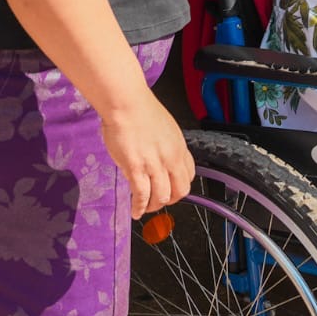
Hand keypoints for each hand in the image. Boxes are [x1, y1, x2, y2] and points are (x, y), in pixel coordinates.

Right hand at [101, 88, 195, 217]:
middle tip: (158, 202)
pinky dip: (139, 207)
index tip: (170, 189)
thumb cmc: (141, 110)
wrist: (127, 103)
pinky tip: (135, 211)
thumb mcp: (165, 128)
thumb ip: (165, 146)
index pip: (189, 175)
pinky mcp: (136, 168)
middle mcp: (171, 158)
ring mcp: (155, 164)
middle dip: (170, 200)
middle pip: (180, 190)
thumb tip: (158, 159)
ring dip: (153, 206)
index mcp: (179, 147)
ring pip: (161, 196)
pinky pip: (141, 195)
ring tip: (145, 208)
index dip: (179, 186)